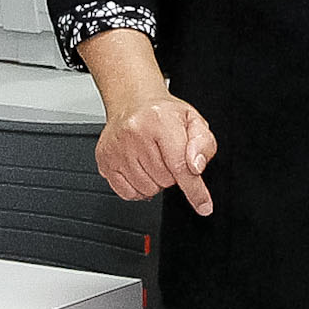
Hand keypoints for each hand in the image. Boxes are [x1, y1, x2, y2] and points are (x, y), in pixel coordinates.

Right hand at [97, 91, 218, 213]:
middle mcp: (134, 134)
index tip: (203, 206)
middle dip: (172, 174)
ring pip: (147, 190)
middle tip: (167, 156)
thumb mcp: (194, 121)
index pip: (180, 165)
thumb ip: (203, 144)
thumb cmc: (163, 114)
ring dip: (155, 181)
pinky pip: (128, 193)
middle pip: (165, 181)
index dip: (194, 190)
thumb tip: (196, 167)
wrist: (133, 103)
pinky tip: (141, 169)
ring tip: (153, 159)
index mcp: (160, 122)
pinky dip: (139, 188)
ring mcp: (116, 149)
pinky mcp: (104, 161)